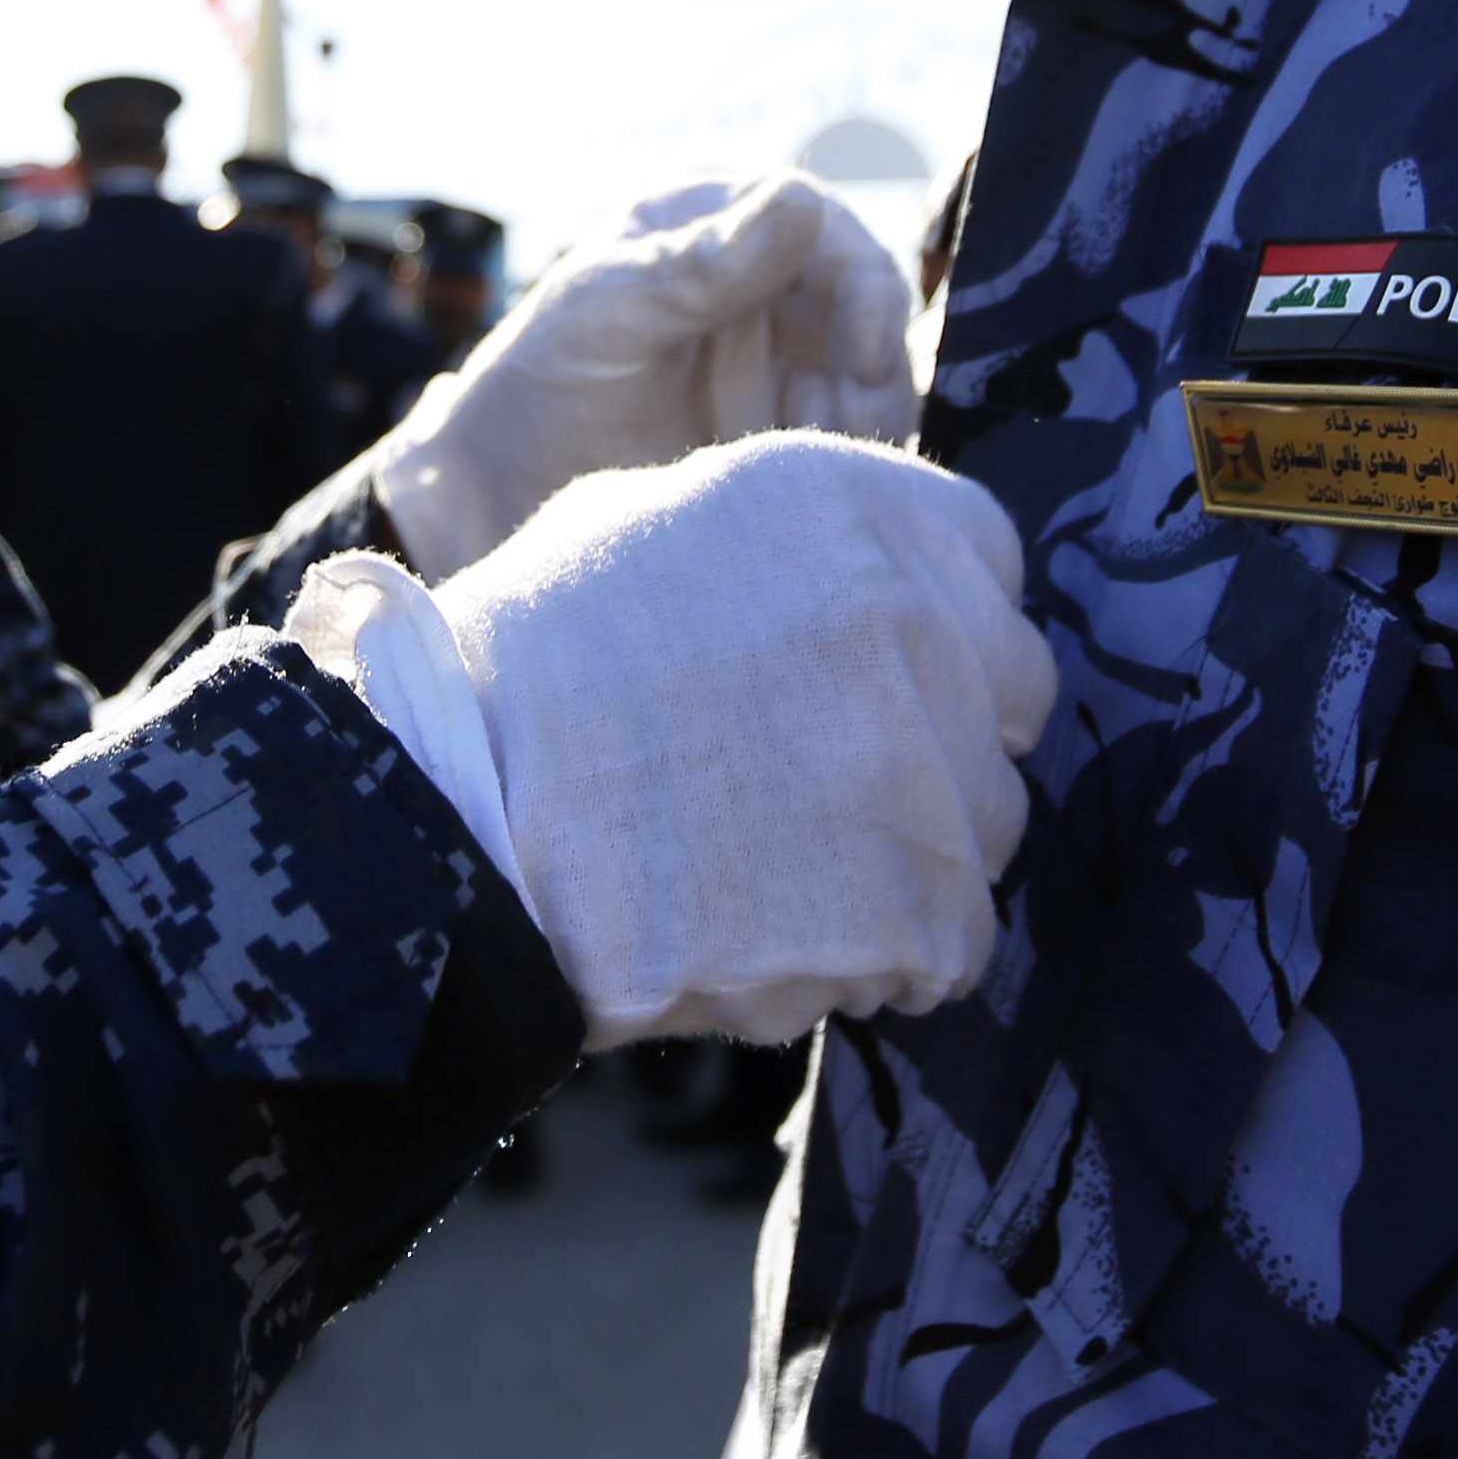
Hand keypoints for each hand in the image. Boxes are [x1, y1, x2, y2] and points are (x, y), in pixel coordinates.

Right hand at [294, 432, 1047, 1049]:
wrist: (451, 826)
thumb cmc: (513, 671)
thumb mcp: (631, 523)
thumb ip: (766, 539)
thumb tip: (829, 574)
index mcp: (846, 505)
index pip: (986, 557)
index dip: (931, 619)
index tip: (873, 666)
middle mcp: (913, 618)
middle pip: (1006, 695)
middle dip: (936, 736)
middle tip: (825, 777)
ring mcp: (927, 766)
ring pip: (984, 824)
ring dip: (905, 852)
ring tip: (777, 867)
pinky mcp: (919, 906)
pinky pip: (950, 940)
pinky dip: (882, 953)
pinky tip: (778, 934)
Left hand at [373, 174, 915, 579]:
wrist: (502, 493)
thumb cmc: (540, 379)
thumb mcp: (608, 313)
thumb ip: (699, 268)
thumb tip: (802, 203)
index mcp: (720, 224)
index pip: (826, 233)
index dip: (862, 288)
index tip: (861, 352)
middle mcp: (767, 283)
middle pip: (869, 310)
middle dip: (873, 368)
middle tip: (846, 426)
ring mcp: (784, 360)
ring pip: (874, 379)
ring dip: (868, 419)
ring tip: (816, 462)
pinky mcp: (788, 433)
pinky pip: (851, 440)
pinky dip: (849, 462)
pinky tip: (806, 489)